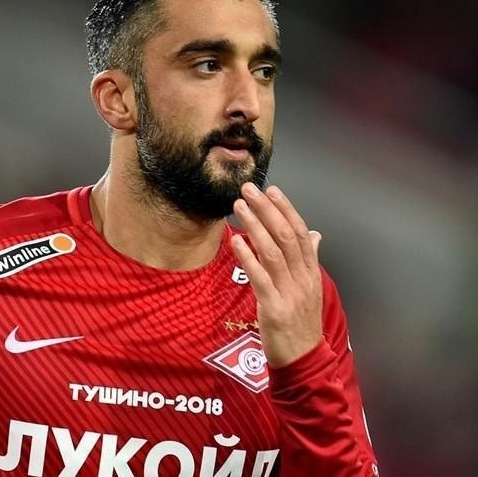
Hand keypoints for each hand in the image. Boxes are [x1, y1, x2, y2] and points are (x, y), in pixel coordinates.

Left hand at [230, 183, 323, 368]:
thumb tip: (315, 233)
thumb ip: (310, 260)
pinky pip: (261, 278)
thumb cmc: (302, 324)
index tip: (271, 190)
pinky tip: (236, 241)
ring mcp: (290, 294)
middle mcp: (303, 279)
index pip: (301, 233)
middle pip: (286, 237)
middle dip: (267, 210)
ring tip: (239, 207)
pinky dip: (248, 257)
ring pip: (273, 253)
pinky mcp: (274, 309)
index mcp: (310, 273)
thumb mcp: (310, 290)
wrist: (304, 362)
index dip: (286, 210)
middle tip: (249, 189)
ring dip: (255, 226)